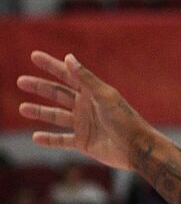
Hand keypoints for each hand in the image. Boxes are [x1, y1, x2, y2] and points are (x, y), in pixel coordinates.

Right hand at [16, 51, 151, 170]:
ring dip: (40, 112)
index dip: (52, 65)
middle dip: (40, 87)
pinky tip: (36, 137)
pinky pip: (62, 140)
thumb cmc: (125, 120)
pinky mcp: (84, 143)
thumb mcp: (105, 96)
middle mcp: (86, 107)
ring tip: (23, 108)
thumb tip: (68, 58)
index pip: (68, 76)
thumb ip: (86, 79)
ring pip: (57, 116)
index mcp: (93, 93)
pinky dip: (49, 140)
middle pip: (58, 94)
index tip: (34, 56)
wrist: (137, 148)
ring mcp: (84, 125)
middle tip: (21, 81)